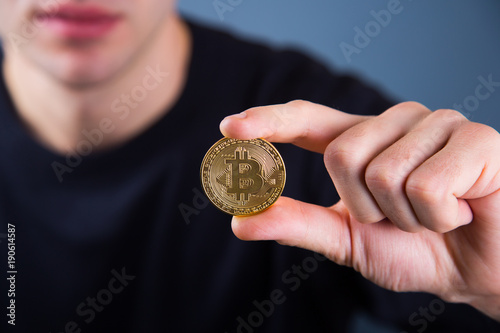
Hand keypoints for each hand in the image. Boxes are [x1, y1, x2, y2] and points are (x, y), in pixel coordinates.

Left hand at [219, 100, 499, 320]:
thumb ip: (297, 224)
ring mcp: (434, 124)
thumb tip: (240, 221)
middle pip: (342, 155)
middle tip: (399, 218)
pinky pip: (426, 186)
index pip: (308, 119)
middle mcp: (393, 122)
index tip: (230, 128)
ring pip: (383, 172)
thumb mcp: (347, 239)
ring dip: (404, 216)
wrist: (480, 270)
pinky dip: (439, 217)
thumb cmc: (415, 249)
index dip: (269, 122)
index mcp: (361, 141)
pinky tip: (461, 210)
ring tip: (434, 215)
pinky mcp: (474, 138)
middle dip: (366, 207)